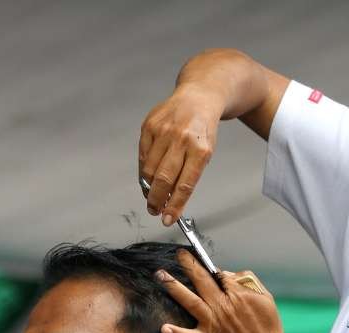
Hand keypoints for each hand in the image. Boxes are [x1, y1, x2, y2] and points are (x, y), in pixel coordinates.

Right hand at [138, 84, 223, 224]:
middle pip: (163, 179)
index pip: (184, 186)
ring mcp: (163, 131)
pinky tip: (148, 175)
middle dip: (157, 200)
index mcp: (200, 149)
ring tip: (151, 195)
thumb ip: (189, 176)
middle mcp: (181, 139)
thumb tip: (170, 201)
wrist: (198, 97)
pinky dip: (144, 169)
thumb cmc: (203, 129)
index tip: (167, 219)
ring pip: (149, 169)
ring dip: (148, 187)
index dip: (174, 206)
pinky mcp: (149, 126)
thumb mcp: (206, 153)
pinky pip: (142, 155)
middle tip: (154, 210)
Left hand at [156, 249, 294, 332]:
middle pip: (201, 280)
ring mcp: (212, 324)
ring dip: (174, 287)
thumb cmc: (268, 329)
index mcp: (237, 295)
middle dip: (188, 265)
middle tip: (178, 254)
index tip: (206, 267)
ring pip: (190, 301)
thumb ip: (248, 282)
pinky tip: (164, 328)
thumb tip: (228, 275)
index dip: (213, 270)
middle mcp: (222, 306)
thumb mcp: (266, 299)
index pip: (220, 275)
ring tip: (160, 275)